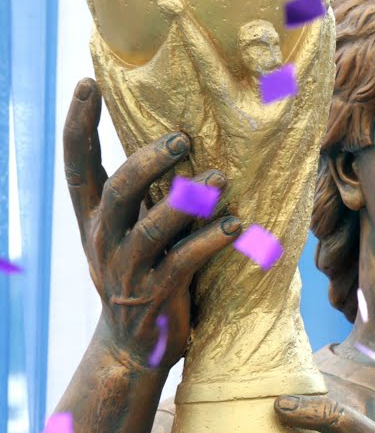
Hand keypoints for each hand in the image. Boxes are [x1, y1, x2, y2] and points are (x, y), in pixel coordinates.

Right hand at [64, 78, 240, 370]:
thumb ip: (147, 195)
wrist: (135, 349)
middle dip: (147, 162)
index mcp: (94, 220)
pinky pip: (183, 264)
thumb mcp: (133, 232)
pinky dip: (210, 241)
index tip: (87, 83)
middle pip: (117, 192)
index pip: (78, 165)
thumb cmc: (143, 274)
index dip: (79, 125)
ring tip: (221, 179)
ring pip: (150, 230)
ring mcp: (128, 270)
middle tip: (182, 138)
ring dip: (188, 202)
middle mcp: (105, 241)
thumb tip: (177, 141)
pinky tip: (237, 225)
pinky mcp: (156, 296)